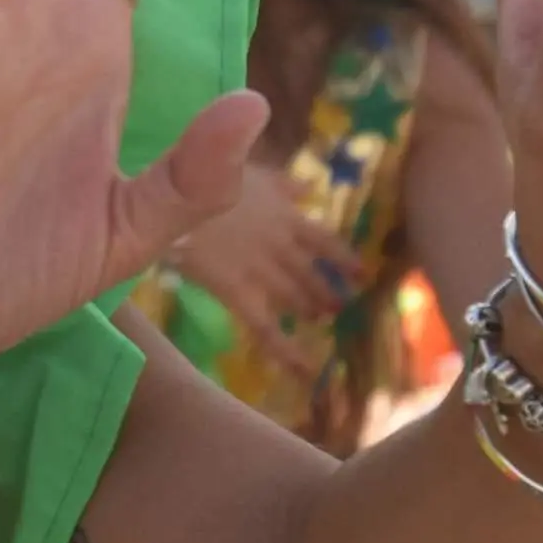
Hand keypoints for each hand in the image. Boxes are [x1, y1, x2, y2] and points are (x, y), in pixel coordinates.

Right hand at [168, 166, 358, 376]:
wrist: (181, 195)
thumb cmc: (210, 175)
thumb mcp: (252, 172)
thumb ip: (281, 183)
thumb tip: (308, 187)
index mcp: (286, 217)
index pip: (325, 242)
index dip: (344, 259)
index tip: (362, 273)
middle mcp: (282, 247)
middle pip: (312, 274)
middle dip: (327, 289)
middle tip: (340, 305)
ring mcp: (262, 272)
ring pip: (295, 298)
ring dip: (310, 309)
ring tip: (319, 319)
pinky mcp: (238, 293)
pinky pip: (265, 327)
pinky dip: (285, 350)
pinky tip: (302, 370)